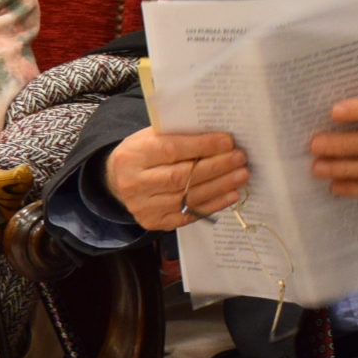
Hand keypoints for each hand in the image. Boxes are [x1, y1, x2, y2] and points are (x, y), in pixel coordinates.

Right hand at [106, 127, 247, 230]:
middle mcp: (135, 183)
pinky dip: (213, 205)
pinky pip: (189, 215)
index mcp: (133, 155)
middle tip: (239, 159)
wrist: (116, 180)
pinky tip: (230, 195)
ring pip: (188, 197)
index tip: (228, 142)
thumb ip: (177, 136)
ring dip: (220, 186)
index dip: (202, 146)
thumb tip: (217, 138)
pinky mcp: (153, 222)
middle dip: (215, 167)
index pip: (172, 150)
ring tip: (241, 175)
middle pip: (182, 176)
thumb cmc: (141, 153)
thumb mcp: (149, 137)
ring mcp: (144, 206)